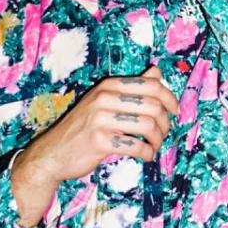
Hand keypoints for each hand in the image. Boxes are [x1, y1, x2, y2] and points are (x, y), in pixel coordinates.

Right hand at [10, 66, 177, 225]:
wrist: (52, 153)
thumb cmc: (83, 127)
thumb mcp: (104, 101)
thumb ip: (131, 87)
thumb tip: (157, 72)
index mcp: (109, 85)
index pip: (151, 84)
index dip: (170, 98)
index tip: (175, 112)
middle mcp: (105, 98)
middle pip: (154, 105)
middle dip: (165, 123)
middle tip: (162, 134)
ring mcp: (101, 119)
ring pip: (148, 126)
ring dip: (157, 140)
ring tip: (154, 146)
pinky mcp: (99, 141)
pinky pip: (136, 146)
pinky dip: (147, 153)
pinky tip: (145, 155)